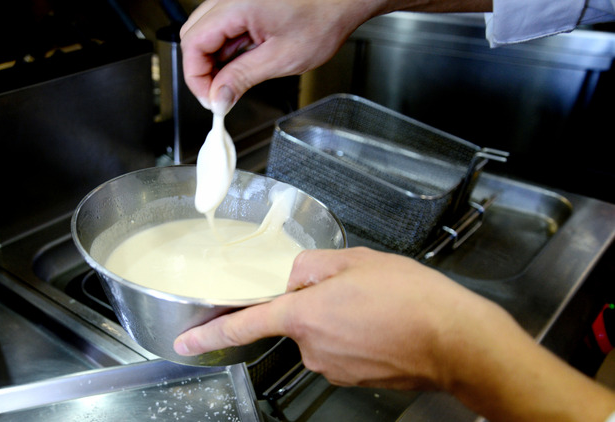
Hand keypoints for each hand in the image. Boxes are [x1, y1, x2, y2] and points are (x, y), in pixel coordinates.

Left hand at [174, 247, 614, 420]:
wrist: (455, 340)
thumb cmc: (409, 296)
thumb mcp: (356, 261)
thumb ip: (312, 265)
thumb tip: (292, 275)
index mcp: (304, 315)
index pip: (245, 325)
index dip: (211, 334)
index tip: (184, 345)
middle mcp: (312, 348)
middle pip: (295, 323)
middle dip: (314, 306)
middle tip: (353, 290)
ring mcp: (333, 368)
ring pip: (322, 337)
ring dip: (338, 321)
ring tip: (376, 307)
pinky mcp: (354, 379)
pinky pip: (342, 351)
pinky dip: (354, 338)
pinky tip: (381, 325)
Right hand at [179, 0, 492, 111]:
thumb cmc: (327, 15)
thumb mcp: (282, 58)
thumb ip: (242, 79)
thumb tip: (218, 98)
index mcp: (239, 4)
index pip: (193, 44)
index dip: (196, 78)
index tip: (211, 99)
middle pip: (193, 33)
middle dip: (200, 68)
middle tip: (218, 93)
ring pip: (207, 27)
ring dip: (215, 56)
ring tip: (236, 77)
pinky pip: (225, 19)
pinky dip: (228, 42)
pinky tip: (246, 57)